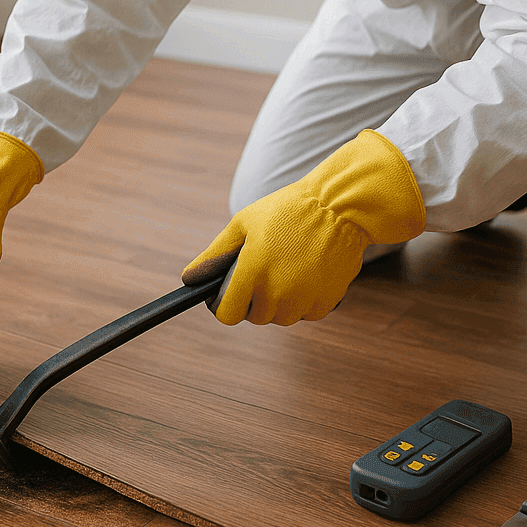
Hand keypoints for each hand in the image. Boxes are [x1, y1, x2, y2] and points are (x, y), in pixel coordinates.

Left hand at [183, 130, 424, 325]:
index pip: (227, 315)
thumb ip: (215, 254)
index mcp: (252, 273)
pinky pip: (306, 314)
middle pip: (255, 317)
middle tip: (266, 269)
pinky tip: (308, 273)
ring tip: (287, 268)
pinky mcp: (325, 303)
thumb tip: (189, 279)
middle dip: (255, 299)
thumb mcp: (244, 223)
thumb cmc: (287, 210)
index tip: (232, 292)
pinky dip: (304, 300)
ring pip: (281, 318)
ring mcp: (302, 301)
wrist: (338, 208)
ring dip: (280, 302)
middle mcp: (276, 293)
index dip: (226, 304)